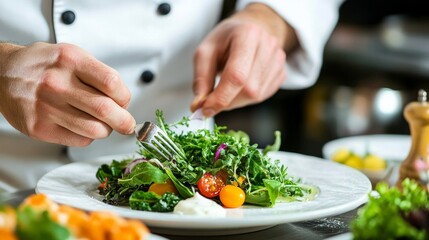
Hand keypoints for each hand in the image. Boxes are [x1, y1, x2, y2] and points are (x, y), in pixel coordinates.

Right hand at [0, 42, 134, 145]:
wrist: (2, 73)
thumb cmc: (43, 65)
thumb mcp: (72, 55)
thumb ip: (98, 75)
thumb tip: (124, 102)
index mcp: (70, 60)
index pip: (112, 83)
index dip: (125, 97)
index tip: (125, 102)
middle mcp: (57, 83)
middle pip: (105, 110)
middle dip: (124, 121)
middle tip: (128, 124)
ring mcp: (46, 107)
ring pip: (94, 129)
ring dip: (106, 130)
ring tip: (103, 124)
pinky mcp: (38, 128)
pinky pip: (79, 140)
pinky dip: (88, 136)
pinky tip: (82, 126)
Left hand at [191, 3, 296, 116]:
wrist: (250, 29)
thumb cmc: (226, 39)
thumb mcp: (205, 51)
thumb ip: (201, 78)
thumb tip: (200, 105)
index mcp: (247, 35)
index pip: (237, 75)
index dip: (221, 97)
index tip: (205, 109)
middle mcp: (268, 46)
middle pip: (249, 89)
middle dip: (227, 101)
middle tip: (212, 101)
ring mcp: (278, 60)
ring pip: (256, 96)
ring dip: (236, 100)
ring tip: (226, 87)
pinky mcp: (281, 72)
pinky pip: (263, 95)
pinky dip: (246, 98)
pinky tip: (239, 85)